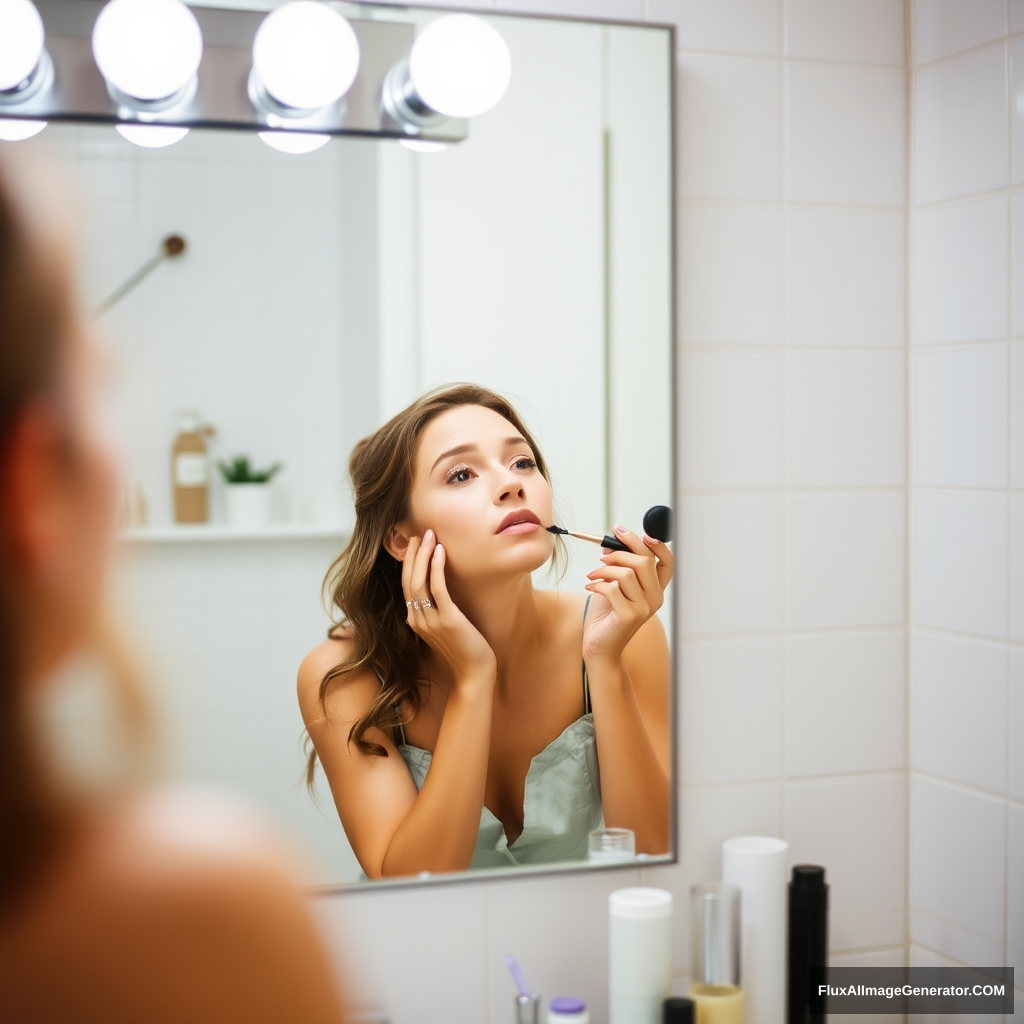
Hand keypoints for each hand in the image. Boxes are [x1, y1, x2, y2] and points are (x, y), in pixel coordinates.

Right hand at [402, 530, 496, 684]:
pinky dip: (436, 568)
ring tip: (430, 536)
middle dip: (413, 554)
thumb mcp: (445, 627)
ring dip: (423, 555)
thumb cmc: (465, 649)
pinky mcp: (447, 620)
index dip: (409, 562)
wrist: (473, 674)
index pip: (406, 585)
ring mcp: (430, 620)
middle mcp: (417, 619)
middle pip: (408, 579)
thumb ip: (438, 610)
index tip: (416, 543)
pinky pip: (438, 589)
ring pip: (418, 581)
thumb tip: (441, 589)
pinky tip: (441, 552)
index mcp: (414, 620)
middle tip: (421, 533)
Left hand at [583, 524, 673, 664]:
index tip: (636, 534)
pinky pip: (612, 589)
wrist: (599, 648)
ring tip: (592, 574)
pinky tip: (590, 586)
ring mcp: (644, 608)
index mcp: (655, 590)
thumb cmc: (606, 617)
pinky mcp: (629, 616)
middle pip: (645, 561)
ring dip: (604, 569)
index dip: (656, 545)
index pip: (667, 562)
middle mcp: (655, 598)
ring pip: (627, 573)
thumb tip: (610, 544)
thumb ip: (617, 566)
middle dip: (621, 550)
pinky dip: (597, 583)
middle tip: (602, 554)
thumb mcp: (613, 586)